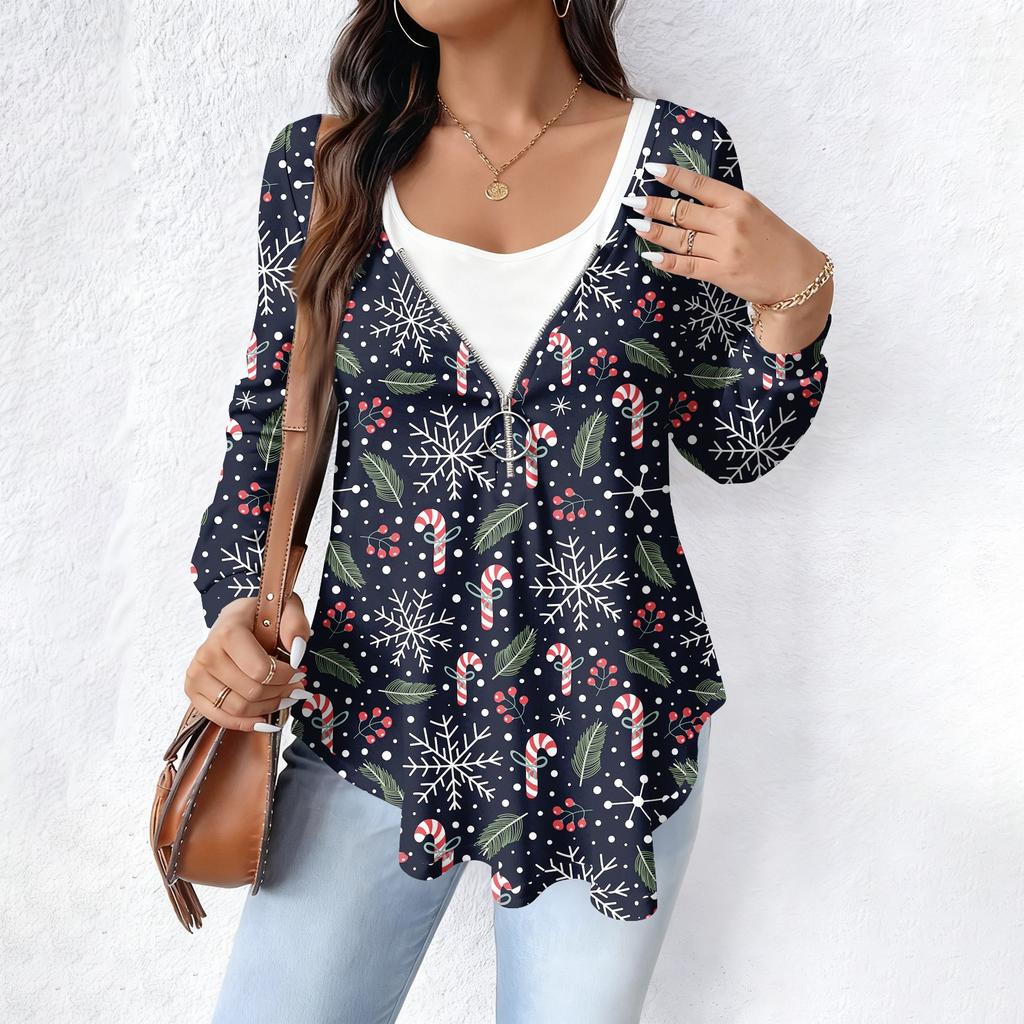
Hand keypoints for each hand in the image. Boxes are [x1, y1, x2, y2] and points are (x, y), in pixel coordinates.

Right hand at [183, 592, 311, 731]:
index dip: (286, 677)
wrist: (234, 620)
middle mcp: (207, 654)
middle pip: (252, 692)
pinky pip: (221, 718)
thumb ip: (295, 623)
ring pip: (239, 708)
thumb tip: (297, 652)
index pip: (261, 671)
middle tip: (295, 688)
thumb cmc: (261, 616)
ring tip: (282, 698)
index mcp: (228, 632)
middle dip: (281, 693)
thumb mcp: (286, 607)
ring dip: (267, 708)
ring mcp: (196, 674)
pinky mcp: (192, 690)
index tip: (298, 671)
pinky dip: (245, 723)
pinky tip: (264, 718)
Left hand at [629, 161, 832, 351]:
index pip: (699, 185)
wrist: (797, 276)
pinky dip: (666, 261)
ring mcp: (725, 249)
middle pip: (683, 211)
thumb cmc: (774, 242)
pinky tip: (651, 255)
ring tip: (636, 225)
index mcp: (739, 201)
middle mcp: (731, 222)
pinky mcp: (721, 273)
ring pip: (681, 238)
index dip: (672, 176)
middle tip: (632, 200)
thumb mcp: (755, 212)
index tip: (651, 169)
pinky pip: (687, 265)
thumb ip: (724, 206)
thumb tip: (688, 200)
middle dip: (653, 205)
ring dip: (654, 231)